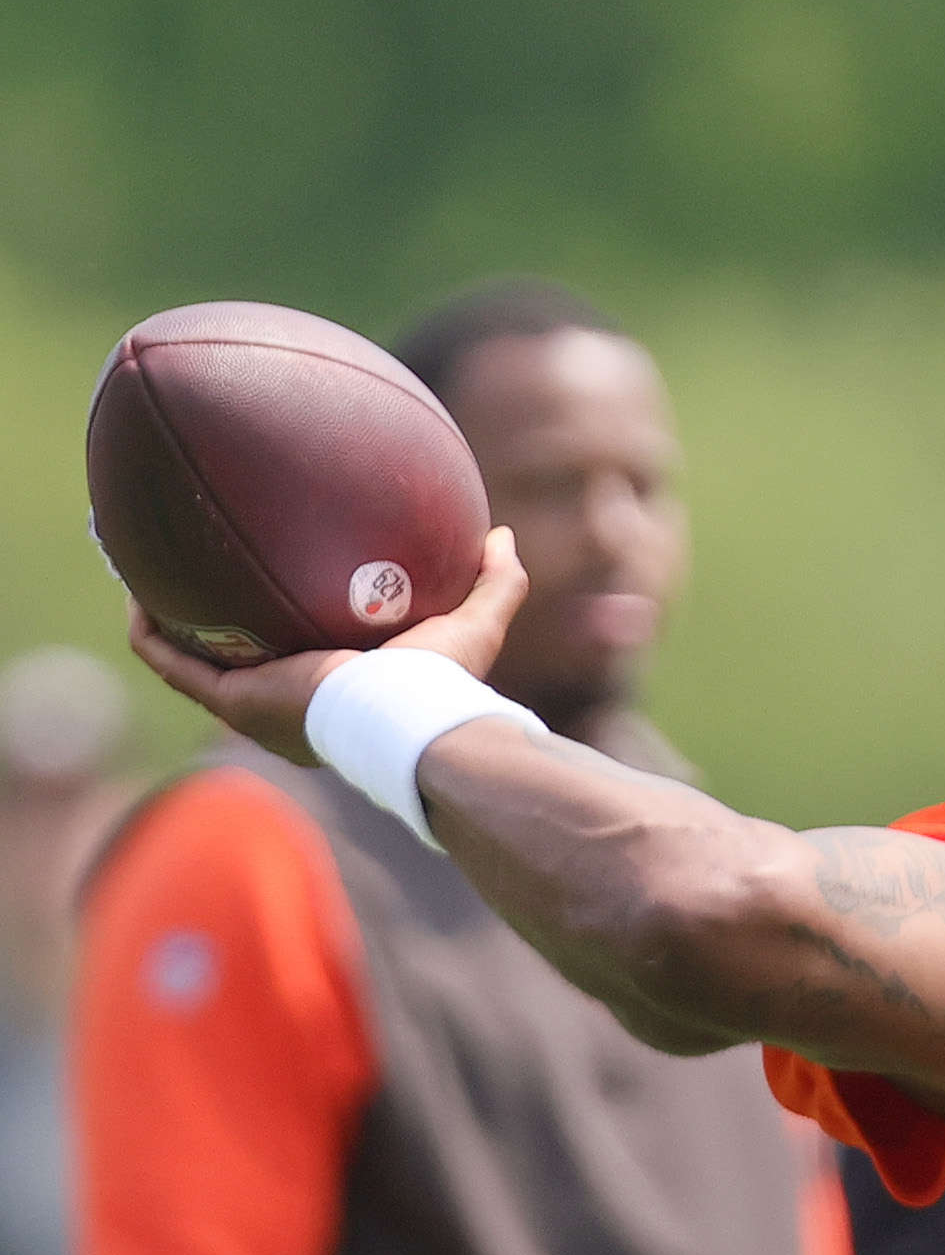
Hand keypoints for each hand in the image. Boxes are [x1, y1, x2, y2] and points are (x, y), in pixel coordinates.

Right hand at [128, 526, 528, 765]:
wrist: (409, 720)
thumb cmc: (443, 682)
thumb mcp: (477, 622)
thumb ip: (496, 581)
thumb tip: (499, 534)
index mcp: (336, 692)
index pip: (300, 659)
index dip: (279, 625)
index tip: (271, 585)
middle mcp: (288, 704)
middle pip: (238, 661)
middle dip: (213, 622)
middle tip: (200, 573)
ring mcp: (255, 706)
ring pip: (193, 664)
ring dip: (165, 623)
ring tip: (147, 576)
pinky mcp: (233, 701)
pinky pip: (173, 663)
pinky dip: (150, 631)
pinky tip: (136, 591)